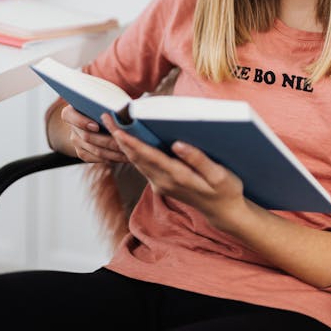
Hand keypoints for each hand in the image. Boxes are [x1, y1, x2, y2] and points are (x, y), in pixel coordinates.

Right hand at [61, 105, 126, 162]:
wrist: (103, 114)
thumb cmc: (106, 103)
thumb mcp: (105, 97)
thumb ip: (108, 99)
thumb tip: (123, 101)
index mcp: (71, 111)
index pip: (69, 116)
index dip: (82, 122)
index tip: (96, 126)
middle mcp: (72, 127)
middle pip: (87, 137)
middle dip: (107, 141)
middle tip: (123, 142)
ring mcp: (76, 141)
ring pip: (94, 150)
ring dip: (112, 152)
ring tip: (128, 151)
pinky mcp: (82, 152)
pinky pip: (95, 158)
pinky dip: (110, 158)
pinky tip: (122, 157)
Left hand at [101, 113, 246, 226]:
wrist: (223, 212)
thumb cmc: (225, 190)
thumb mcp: (219, 175)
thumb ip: (198, 160)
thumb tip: (178, 144)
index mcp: (178, 176)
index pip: (149, 156)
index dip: (132, 142)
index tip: (118, 129)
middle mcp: (164, 182)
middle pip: (136, 158)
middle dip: (120, 138)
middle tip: (106, 118)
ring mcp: (160, 184)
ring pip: (136, 162)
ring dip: (123, 144)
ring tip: (111, 125)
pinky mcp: (161, 184)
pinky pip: (142, 166)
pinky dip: (132, 152)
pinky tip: (127, 140)